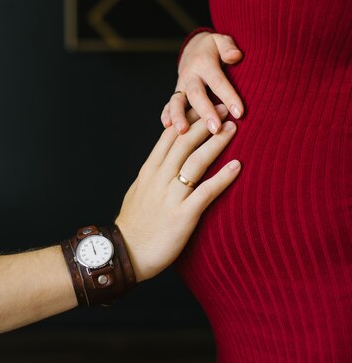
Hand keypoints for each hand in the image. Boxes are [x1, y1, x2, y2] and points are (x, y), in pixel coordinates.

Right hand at [115, 106, 240, 281]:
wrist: (125, 255)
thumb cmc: (133, 226)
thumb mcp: (138, 192)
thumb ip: (152, 174)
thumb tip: (163, 160)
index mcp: (149, 171)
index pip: (169, 136)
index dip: (188, 119)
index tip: (203, 106)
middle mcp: (159, 179)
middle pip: (184, 142)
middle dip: (205, 123)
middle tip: (223, 109)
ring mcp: (171, 196)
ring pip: (196, 161)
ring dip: (216, 143)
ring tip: (233, 128)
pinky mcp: (183, 215)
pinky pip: (206, 192)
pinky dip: (223, 178)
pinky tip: (237, 166)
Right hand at [161, 31, 243, 135]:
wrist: (194, 49)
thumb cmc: (213, 49)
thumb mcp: (221, 41)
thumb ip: (228, 47)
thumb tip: (236, 55)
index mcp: (204, 63)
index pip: (218, 81)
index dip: (228, 97)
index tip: (239, 113)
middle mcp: (190, 76)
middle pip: (196, 95)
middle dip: (205, 112)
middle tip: (215, 129)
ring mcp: (181, 86)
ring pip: (177, 102)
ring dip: (179, 117)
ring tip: (183, 132)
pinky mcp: (176, 94)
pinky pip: (168, 105)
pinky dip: (166, 115)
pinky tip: (167, 128)